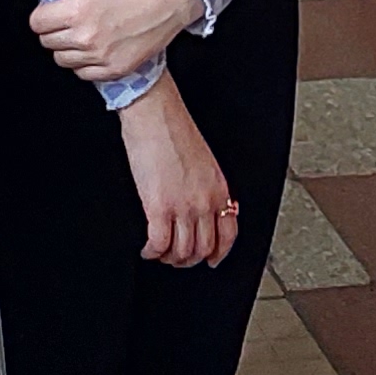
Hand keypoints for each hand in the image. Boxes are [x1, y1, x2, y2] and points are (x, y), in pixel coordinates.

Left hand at [29, 0, 202, 84]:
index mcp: (79, 11)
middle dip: (53, 28)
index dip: (42, 12)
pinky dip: (84, 62)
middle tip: (70, 15)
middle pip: (47, 42)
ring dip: (66, 46)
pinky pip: (83, 74)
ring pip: (62, 60)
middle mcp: (88, 38)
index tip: (53, 7)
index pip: (37, 22)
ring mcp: (102, 57)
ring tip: (83, 29)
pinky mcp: (116, 69)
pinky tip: (95, 45)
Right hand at [119, 83, 238, 269]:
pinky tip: (147, 249)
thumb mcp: (204, 162)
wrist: (155, 113)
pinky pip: (159, 244)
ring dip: (169, 258)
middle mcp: (204, 202)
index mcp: (219, 189)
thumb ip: (206, 187)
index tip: (211, 261)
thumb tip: (199, 207)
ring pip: (182, 252)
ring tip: (159, 253)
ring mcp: (183, 207)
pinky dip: (152, 252)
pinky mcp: (158, 207)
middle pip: (203, 248)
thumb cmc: (174, 129)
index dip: (219, 254)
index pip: (228, 234)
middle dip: (189, 260)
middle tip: (177, 258)